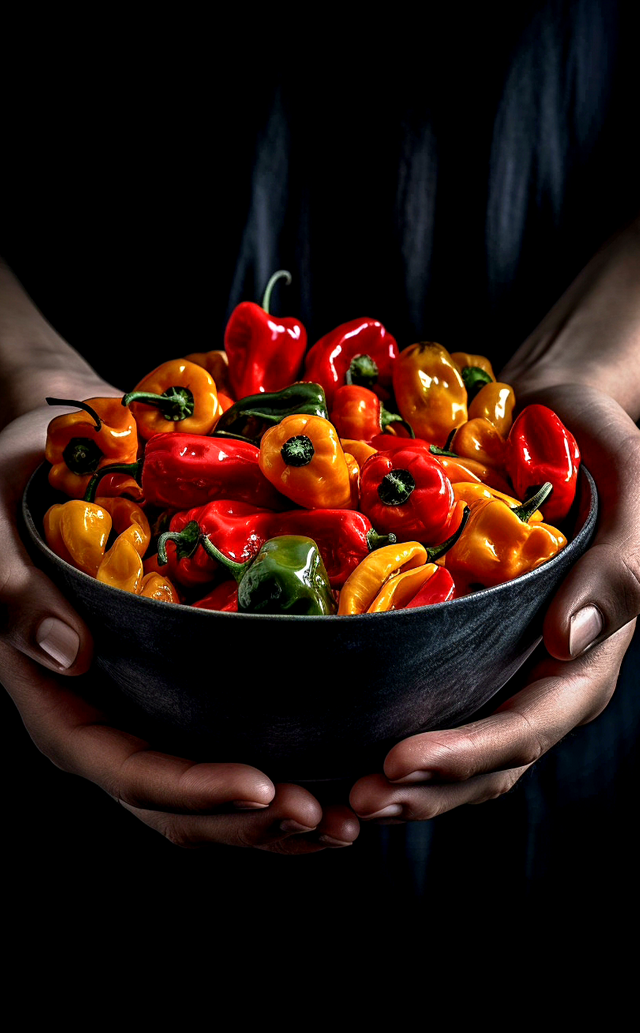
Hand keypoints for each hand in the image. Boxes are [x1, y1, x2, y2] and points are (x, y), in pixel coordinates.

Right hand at [0, 400, 358, 852]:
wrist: (43, 471)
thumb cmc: (12, 498)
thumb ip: (18, 594)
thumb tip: (74, 652)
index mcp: (63, 707)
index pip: (130, 770)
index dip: (196, 789)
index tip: (264, 785)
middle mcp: (111, 725)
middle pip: (183, 806)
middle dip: (255, 823)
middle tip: (331, 818)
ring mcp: (154, 712)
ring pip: (216, 797)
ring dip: (283, 817)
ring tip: (349, 817)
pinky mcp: (191, 691)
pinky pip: (239, 748)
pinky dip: (292, 770)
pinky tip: (345, 773)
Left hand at [349, 384, 639, 822]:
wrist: (556, 412)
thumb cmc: (593, 442)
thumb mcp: (627, 485)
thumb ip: (615, 566)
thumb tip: (569, 638)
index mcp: (585, 653)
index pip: (528, 726)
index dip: (466, 754)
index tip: (398, 761)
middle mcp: (542, 672)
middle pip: (488, 760)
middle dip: (425, 790)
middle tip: (355, 800)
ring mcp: (501, 662)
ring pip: (457, 748)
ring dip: (404, 784)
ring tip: (338, 796)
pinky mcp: (462, 643)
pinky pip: (430, 702)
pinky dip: (387, 732)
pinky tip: (338, 743)